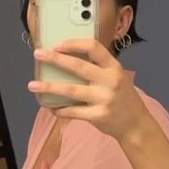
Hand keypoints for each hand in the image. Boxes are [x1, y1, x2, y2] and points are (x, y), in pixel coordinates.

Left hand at [29, 41, 147, 140]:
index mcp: (114, 67)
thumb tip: (66, 59)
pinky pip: (73, 111)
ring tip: (32, 85)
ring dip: (49, 87)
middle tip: (38, 54)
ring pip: (71, 90)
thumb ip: (98, 68)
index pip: (94, 48)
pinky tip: (51, 107)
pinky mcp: (98, 116)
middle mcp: (110, 81)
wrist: (135, 124)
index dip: (74, 44)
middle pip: (78, 67)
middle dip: (55, 59)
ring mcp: (104, 99)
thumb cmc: (122, 97)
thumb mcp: (117, 77)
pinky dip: (60, 109)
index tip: (57, 44)